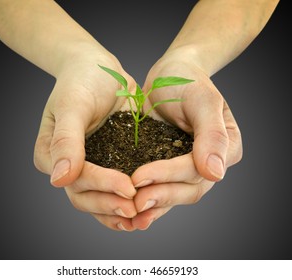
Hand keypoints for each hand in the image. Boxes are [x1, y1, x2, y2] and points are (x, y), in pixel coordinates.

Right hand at [33, 43, 137, 229]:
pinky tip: (145, 207)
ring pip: (100, 199)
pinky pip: (116, 188)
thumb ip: (66, 140)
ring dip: (119, 211)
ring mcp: (90, 166)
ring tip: (142, 218)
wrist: (98, 68)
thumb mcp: (72, 105)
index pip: (75, 179)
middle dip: (110, 205)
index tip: (128, 187)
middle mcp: (69, 165)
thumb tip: (59, 179)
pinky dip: (128, 200)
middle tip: (136, 209)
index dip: (101, 186)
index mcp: (51, 154)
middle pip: (85, 197)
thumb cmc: (80, 80)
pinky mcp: (110, 162)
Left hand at [130, 51, 242, 229]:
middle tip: (134, 202)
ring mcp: (188, 166)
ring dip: (154, 205)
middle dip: (160, 196)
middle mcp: (209, 162)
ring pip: (175, 194)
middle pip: (188, 188)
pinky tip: (132, 209)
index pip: (197, 169)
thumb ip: (212, 134)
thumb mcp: (201, 99)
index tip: (140, 178)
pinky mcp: (168, 166)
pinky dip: (148, 198)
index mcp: (225, 147)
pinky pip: (161, 187)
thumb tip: (215, 173)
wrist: (169, 75)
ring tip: (131, 213)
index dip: (169, 176)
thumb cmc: (187, 80)